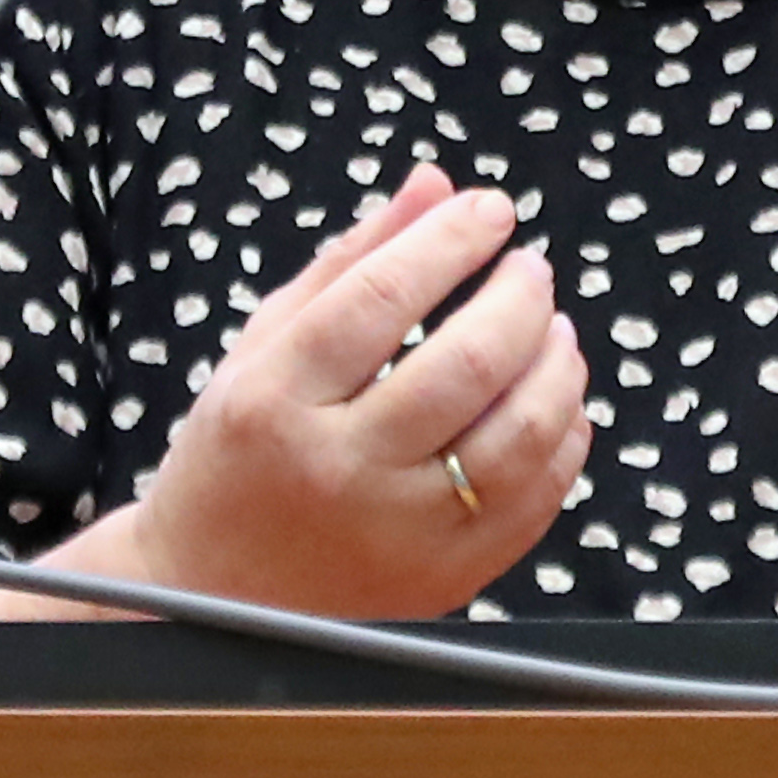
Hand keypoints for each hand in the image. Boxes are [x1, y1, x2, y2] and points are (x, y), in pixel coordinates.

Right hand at [120, 165, 588, 616]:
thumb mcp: (265, 348)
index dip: (450, 241)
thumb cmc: (239, 454)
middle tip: (530, 270)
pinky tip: (556, 404)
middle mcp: (338, 470)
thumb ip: (350, 263)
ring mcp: (397, 533)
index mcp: (276, 402)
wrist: (214, 592)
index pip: (382, 298)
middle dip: (520, 298)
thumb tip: (435, 185)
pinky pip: (535, 501)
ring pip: (518, 435)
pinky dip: (563, 439)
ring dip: (557, 366)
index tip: (491, 210)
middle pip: (467, 365)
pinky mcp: (443, 578)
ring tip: (554, 330)